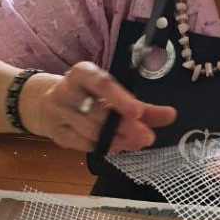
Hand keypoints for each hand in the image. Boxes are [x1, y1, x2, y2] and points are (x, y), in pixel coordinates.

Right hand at [18, 62, 175, 152]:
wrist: (48, 104)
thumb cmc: (89, 98)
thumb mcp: (114, 96)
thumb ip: (143, 108)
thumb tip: (171, 115)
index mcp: (82, 73)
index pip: (101, 83)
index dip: (120, 98)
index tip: (138, 113)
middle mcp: (67, 89)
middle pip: (98, 112)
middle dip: (124, 127)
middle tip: (147, 137)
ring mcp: (58, 112)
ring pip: (91, 131)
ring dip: (116, 140)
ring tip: (134, 143)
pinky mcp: (55, 132)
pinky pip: (82, 143)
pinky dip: (102, 146)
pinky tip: (116, 146)